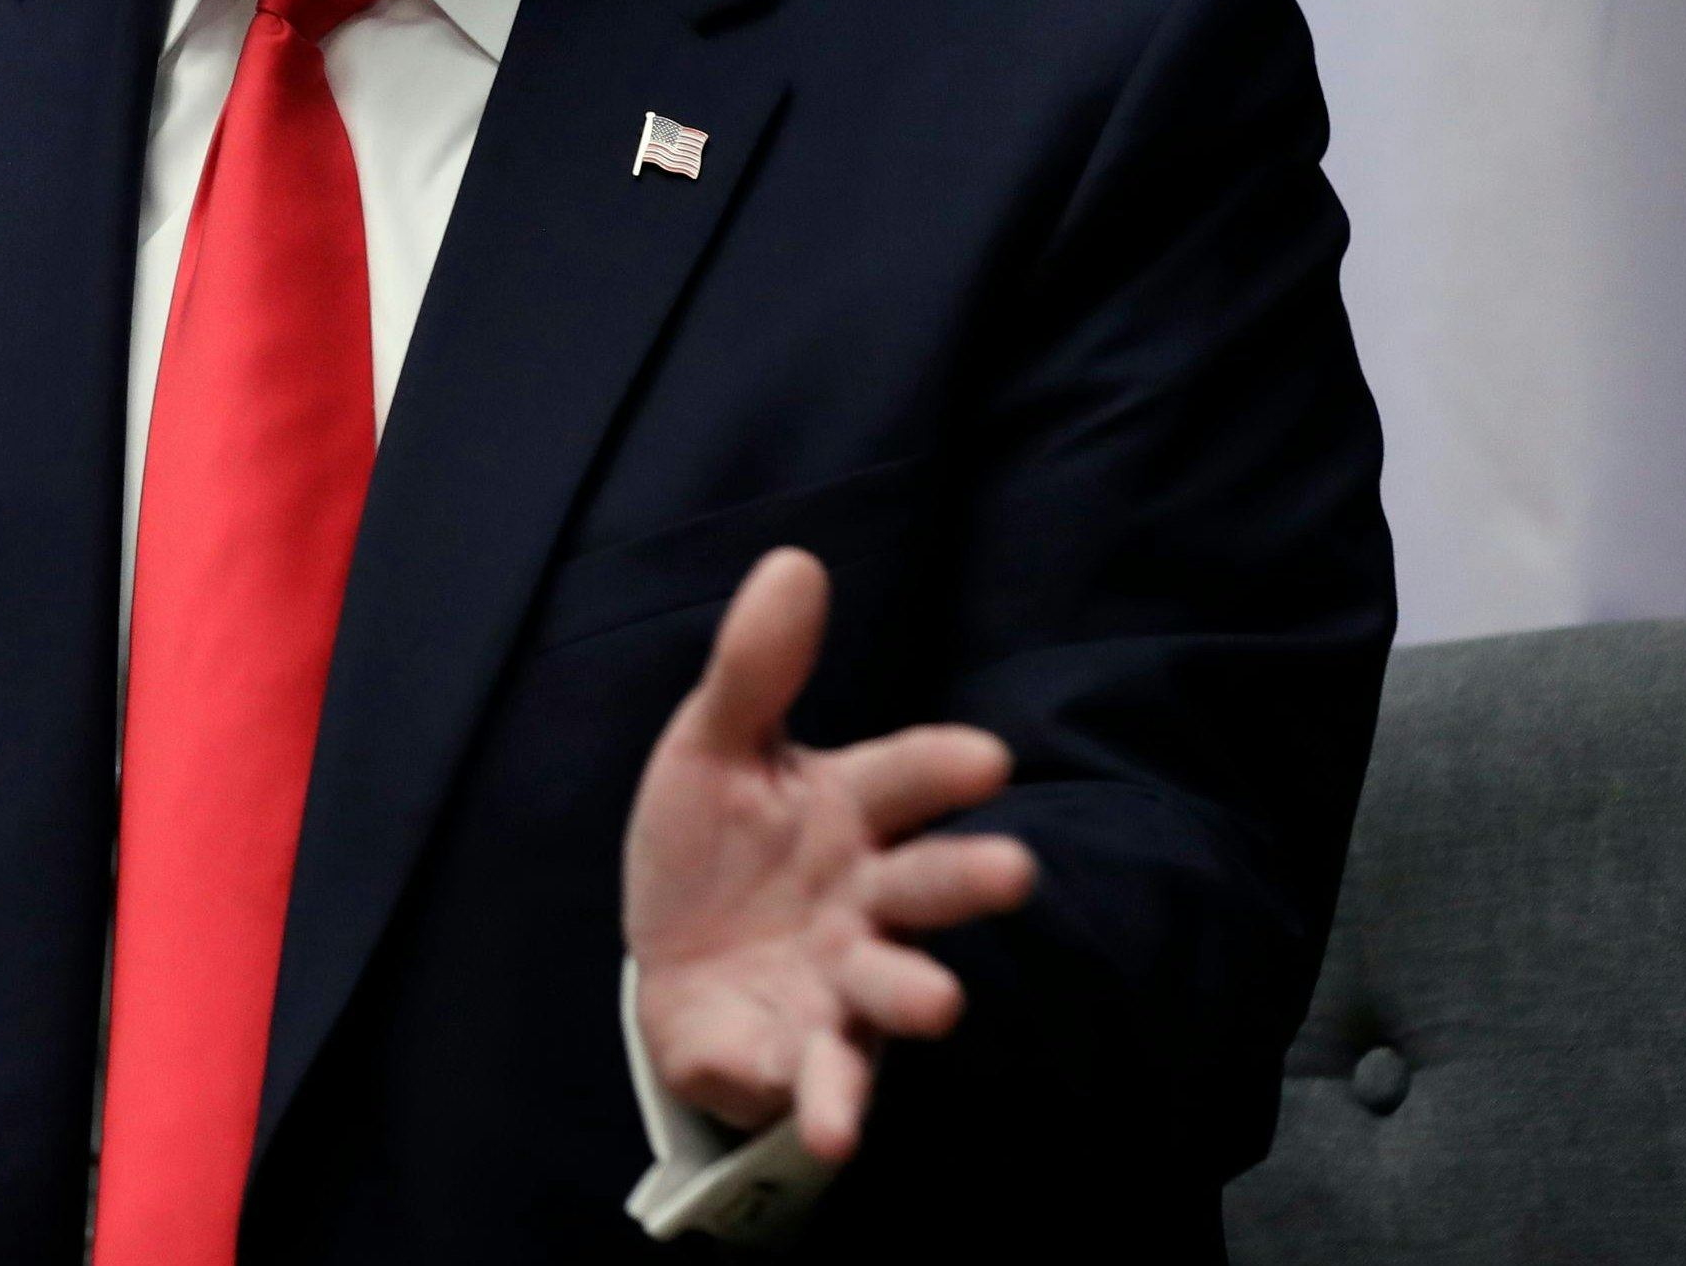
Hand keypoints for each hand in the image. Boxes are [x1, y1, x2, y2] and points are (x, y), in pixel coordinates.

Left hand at [622, 549, 1035, 1164]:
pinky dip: (829, 1104)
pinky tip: (834, 1128)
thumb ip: (754, 668)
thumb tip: (794, 558)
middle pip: (924, 886)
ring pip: (889, 990)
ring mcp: (841, 984)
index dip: (941, 767)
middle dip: (966, 878)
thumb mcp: (713, 747)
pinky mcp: (800, 1055)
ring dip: (914, 995)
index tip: (983, 758)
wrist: (672, 959)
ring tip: (940, 1005)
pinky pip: (819, 1079)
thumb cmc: (717, 845)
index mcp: (849, 812)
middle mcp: (866, 901)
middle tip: (1012, 872)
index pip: (904, 780)